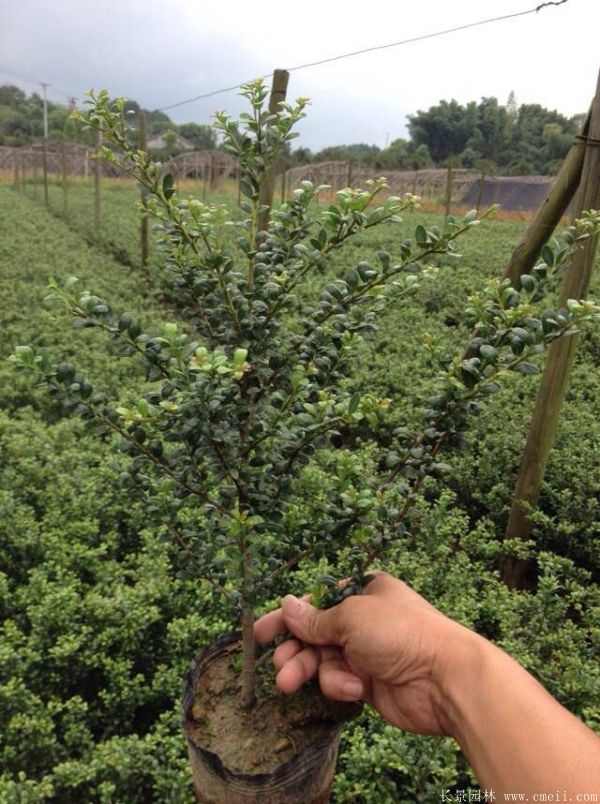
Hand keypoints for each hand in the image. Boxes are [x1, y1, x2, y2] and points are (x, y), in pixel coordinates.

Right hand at [254, 572, 480, 735]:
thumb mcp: (351, 616)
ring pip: (323, 661)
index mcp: (363, 592)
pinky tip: (353, 688)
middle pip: (315, 634)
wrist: (444, 678)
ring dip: (308, 670)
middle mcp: (363, 620)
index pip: (317, 601)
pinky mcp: (369, 683)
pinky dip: (340, 685)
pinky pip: (340, 681)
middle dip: (294, 649)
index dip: (288, 617)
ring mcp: (367, 653)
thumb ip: (315, 618)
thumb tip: (286, 604)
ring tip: (288, 683)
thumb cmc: (399, 632)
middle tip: (276, 665)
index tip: (260, 633)